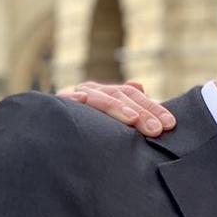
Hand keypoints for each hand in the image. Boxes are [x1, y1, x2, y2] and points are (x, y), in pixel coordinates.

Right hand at [61, 80, 176, 139]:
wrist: (46, 131)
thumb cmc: (85, 128)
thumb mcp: (110, 119)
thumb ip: (126, 106)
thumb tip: (140, 86)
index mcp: (107, 93)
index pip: (134, 95)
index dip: (153, 108)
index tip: (170, 124)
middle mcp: (93, 90)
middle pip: (122, 96)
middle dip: (142, 112)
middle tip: (157, 129)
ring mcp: (77, 95)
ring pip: (101, 98)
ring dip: (117, 108)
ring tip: (133, 120)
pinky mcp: (59, 104)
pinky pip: (70, 101)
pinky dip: (77, 100)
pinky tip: (84, 101)